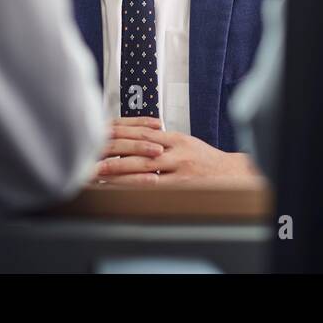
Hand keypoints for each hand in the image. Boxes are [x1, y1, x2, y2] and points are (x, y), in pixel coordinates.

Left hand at [93, 117, 256, 184]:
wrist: (229, 174)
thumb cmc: (204, 160)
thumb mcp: (185, 143)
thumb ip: (161, 141)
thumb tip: (134, 140)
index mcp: (175, 138)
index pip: (142, 133)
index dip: (119, 137)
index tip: (100, 140)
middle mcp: (176, 150)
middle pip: (139, 150)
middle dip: (114, 154)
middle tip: (93, 159)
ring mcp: (180, 168)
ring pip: (144, 168)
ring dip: (120, 172)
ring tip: (101, 175)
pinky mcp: (182, 185)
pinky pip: (156, 186)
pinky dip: (136, 186)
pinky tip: (122, 189)